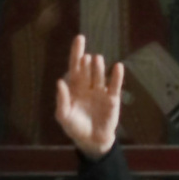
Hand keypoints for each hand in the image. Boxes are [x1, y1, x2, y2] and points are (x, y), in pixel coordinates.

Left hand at [55, 38, 123, 157]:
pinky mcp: (112, 99)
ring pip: (99, 75)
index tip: (79, 38)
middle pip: (87, 70)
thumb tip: (60, 82)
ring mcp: (100, 91)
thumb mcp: (64, 116)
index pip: (75, 66)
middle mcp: (88, 86)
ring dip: (98, 68)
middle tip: (86, 58)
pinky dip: (117, 76)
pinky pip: (114, 86)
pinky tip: (118, 67)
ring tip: (96, 59)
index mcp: (75, 87)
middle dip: (85, 64)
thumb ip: (62, 100)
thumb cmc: (75, 127)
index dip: (76, 52)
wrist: (92, 141)